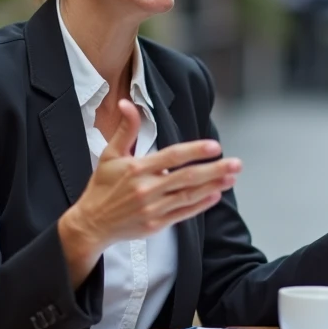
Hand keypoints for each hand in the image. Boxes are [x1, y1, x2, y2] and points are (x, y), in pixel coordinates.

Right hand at [61, 100, 240, 279]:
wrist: (91, 224)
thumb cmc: (101, 187)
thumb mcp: (110, 155)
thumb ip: (125, 129)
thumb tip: (128, 103)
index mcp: (137, 169)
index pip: (171, 156)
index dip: (194, 150)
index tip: (215, 147)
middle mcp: (146, 189)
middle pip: (187, 178)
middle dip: (214, 170)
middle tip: (236, 164)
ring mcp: (153, 209)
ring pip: (188, 196)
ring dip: (212, 186)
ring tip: (231, 177)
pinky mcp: (156, 224)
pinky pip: (183, 214)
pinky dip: (200, 205)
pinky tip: (215, 195)